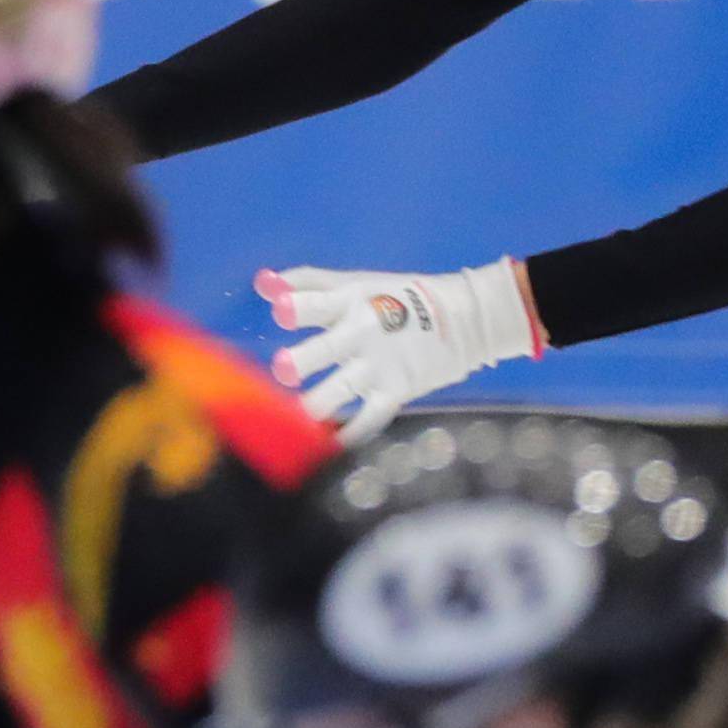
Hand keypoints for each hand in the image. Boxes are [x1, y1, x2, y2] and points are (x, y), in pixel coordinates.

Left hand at [259, 262, 537, 437]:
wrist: (465, 319)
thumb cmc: (396, 297)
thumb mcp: (356, 283)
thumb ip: (307, 283)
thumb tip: (262, 283)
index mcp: (350, 301)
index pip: (320, 302)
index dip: (300, 307)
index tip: (280, 312)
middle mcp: (363, 332)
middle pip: (328, 348)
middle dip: (304, 360)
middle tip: (283, 369)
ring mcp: (380, 365)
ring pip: (344, 388)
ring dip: (318, 404)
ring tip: (296, 418)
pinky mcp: (397, 391)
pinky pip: (371, 418)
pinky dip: (351, 434)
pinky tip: (329, 445)